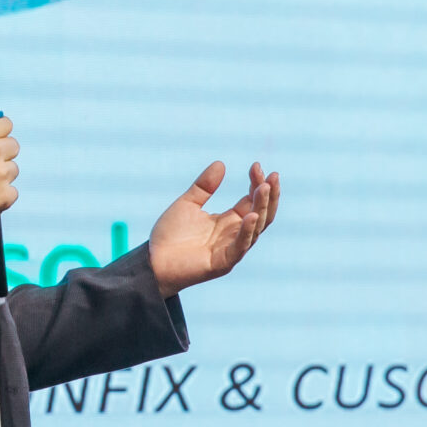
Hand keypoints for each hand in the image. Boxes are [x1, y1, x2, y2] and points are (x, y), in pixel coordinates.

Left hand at [147, 161, 278, 293]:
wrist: (153, 262)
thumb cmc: (170, 236)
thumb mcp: (188, 204)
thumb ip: (204, 186)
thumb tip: (220, 163)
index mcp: (229, 221)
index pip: (251, 201)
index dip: (257, 184)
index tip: (256, 165)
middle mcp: (234, 235)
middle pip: (262, 214)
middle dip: (269, 195)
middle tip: (273, 175)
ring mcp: (231, 249)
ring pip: (256, 228)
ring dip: (262, 207)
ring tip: (263, 187)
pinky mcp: (223, 262)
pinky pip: (240, 246)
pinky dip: (247, 231)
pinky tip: (251, 215)